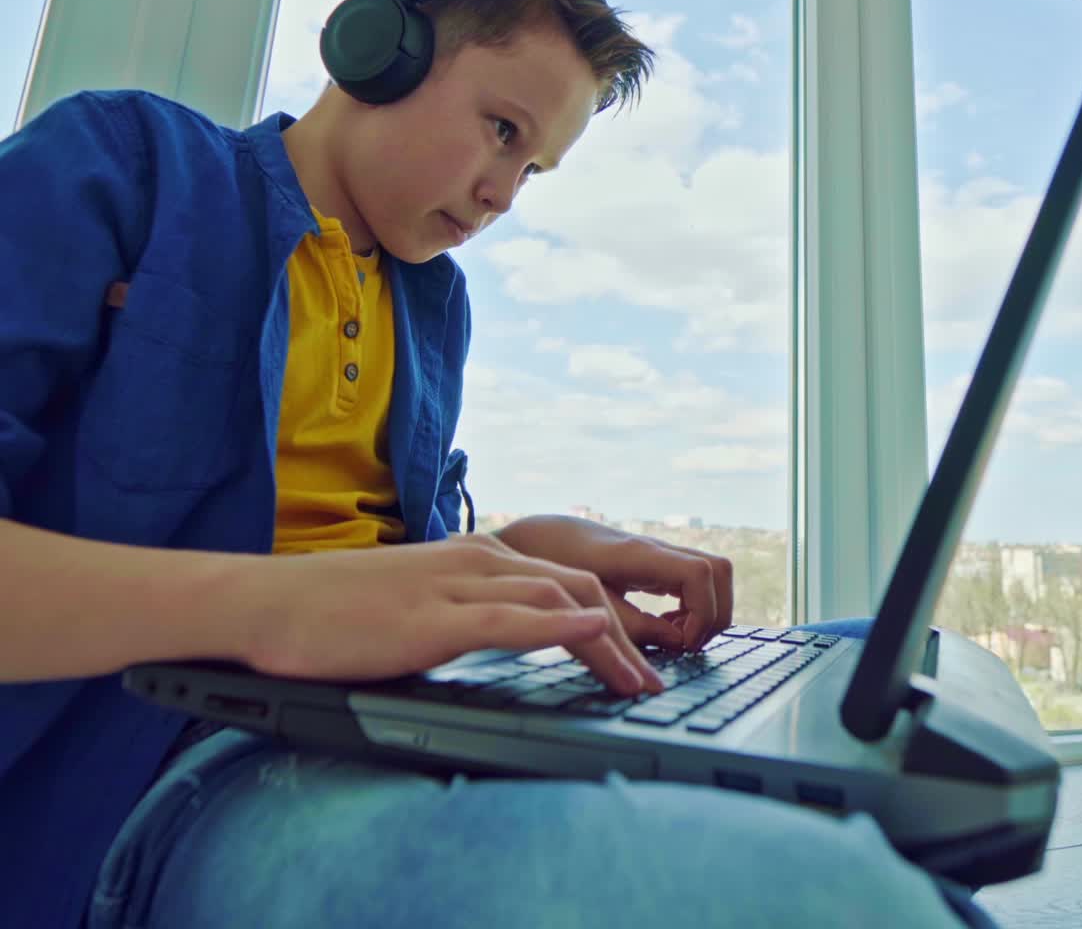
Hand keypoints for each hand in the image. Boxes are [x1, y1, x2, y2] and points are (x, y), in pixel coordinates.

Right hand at [233, 533, 664, 694]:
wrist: (271, 600)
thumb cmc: (337, 607)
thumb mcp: (418, 598)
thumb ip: (463, 609)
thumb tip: (500, 637)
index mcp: (477, 556)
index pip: (565, 582)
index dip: (610, 621)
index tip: (635, 661)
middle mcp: (478, 561)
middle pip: (578, 590)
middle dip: (625, 638)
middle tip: (652, 680)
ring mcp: (457, 585)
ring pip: (558, 602)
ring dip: (609, 644)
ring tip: (638, 683)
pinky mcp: (433, 617)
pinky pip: (512, 618)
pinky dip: (560, 628)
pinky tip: (593, 637)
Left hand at [494, 515, 733, 652]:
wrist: (528, 538)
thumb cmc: (547, 566)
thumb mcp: (583, 603)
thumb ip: (630, 625)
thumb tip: (676, 643)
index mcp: (637, 554)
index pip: (701, 572)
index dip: (703, 613)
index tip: (681, 644)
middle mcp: (653, 549)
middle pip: (719, 570)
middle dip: (716, 613)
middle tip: (687, 646)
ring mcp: (654, 555)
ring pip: (710, 574)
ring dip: (705, 610)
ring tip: (676, 640)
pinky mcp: (650, 564)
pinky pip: (691, 581)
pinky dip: (691, 606)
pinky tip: (664, 628)